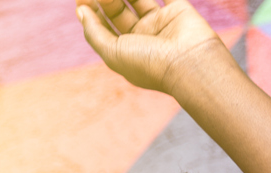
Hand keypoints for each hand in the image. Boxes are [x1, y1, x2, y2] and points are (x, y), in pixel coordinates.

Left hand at [76, 0, 226, 94]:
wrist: (190, 63)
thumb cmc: (150, 64)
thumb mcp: (113, 53)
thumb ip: (94, 32)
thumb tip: (80, 11)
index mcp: (125, 51)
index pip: (103, 27)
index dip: (91, 11)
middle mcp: (141, 37)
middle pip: (117, 10)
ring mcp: (159, 23)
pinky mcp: (178, 11)